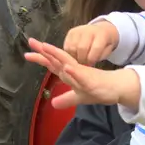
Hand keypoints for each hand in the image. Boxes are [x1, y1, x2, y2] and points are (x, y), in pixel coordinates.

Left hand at [25, 38, 140, 109]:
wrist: (117, 88)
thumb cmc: (98, 89)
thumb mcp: (79, 97)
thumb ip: (66, 99)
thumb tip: (53, 103)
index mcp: (70, 73)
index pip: (53, 64)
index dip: (41, 58)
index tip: (27, 54)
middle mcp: (75, 70)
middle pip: (58, 58)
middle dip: (44, 51)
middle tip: (31, 41)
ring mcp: (83, 74)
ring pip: (68, 63)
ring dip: (57, 55)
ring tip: (45, 47)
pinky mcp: (92, 81)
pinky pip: (82, 76)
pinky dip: (75, 72)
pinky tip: (67, 68)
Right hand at [62, 21, 119, 64]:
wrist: (101, 30)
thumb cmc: (104, 43)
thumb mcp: (107, 50)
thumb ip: (99, 57)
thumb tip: (87, 65)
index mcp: (101, 34)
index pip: (95, 48)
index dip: (92, 59)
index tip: (91, 64)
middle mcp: (89, 30)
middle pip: (82, 48)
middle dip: (82, 60)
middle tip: (84, 64)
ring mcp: (78, 30)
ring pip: (72, 48)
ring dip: (75, 58)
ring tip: (80, 60)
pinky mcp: (70, 32)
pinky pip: (66, 47)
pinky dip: (70, 54)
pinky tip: (76, 56)